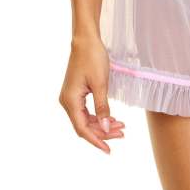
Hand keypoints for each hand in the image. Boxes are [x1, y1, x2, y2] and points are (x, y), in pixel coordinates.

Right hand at [59, 34, 124, 153]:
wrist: (86, 40)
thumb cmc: (93, 58)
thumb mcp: (101, 84)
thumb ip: (102, 107)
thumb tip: (105, 127)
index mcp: (70, 101)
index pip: (82, 129)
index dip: (96, 140)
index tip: (109, 149)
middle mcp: (67, 102)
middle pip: (85, 125)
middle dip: (103, 132)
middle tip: (123, 134)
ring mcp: (71, 97)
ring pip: (86, 119)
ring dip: (102, 124)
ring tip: (121, 127)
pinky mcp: (76, 93)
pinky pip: (86, 110)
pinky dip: (99, 115)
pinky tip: (112, 118)